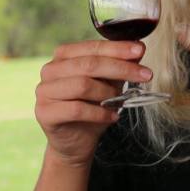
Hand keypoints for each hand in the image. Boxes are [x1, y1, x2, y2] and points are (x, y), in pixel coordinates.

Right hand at [36, 40, 151, 165]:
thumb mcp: (109, 85)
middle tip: (145, 75)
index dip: (117, 48)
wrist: (76, 143)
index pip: (92, 47)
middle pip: (89, 64)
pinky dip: (99, 113)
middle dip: (120, 68)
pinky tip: (112, 117)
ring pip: (82, 85)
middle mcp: (50, 70)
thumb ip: (119, 66)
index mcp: (63, 56)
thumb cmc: (91, 110)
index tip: (141, 50)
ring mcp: (44, 91)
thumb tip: (139, 49)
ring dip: (108, 93)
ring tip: (121, 102)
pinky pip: (76, 109)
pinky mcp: (44, 112)